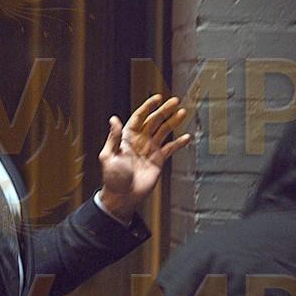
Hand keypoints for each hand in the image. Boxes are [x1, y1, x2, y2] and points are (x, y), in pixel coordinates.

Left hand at [99, 94, 191, 221]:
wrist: (123, 196)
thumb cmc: (113, 178)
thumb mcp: (109, 156)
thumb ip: (113, 137)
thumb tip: (114, 119)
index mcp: (127, 137)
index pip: (139, 117)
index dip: (148, 107)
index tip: (157, 98)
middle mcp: (140, 141)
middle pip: (154, 121)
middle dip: (164, 111)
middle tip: (175, 102)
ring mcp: (150, 150)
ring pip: (163, 131)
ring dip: (173, 122)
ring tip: (182, 113)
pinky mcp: (158, 160)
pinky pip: (170, 148)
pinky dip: (179, 143)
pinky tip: (187, 137)